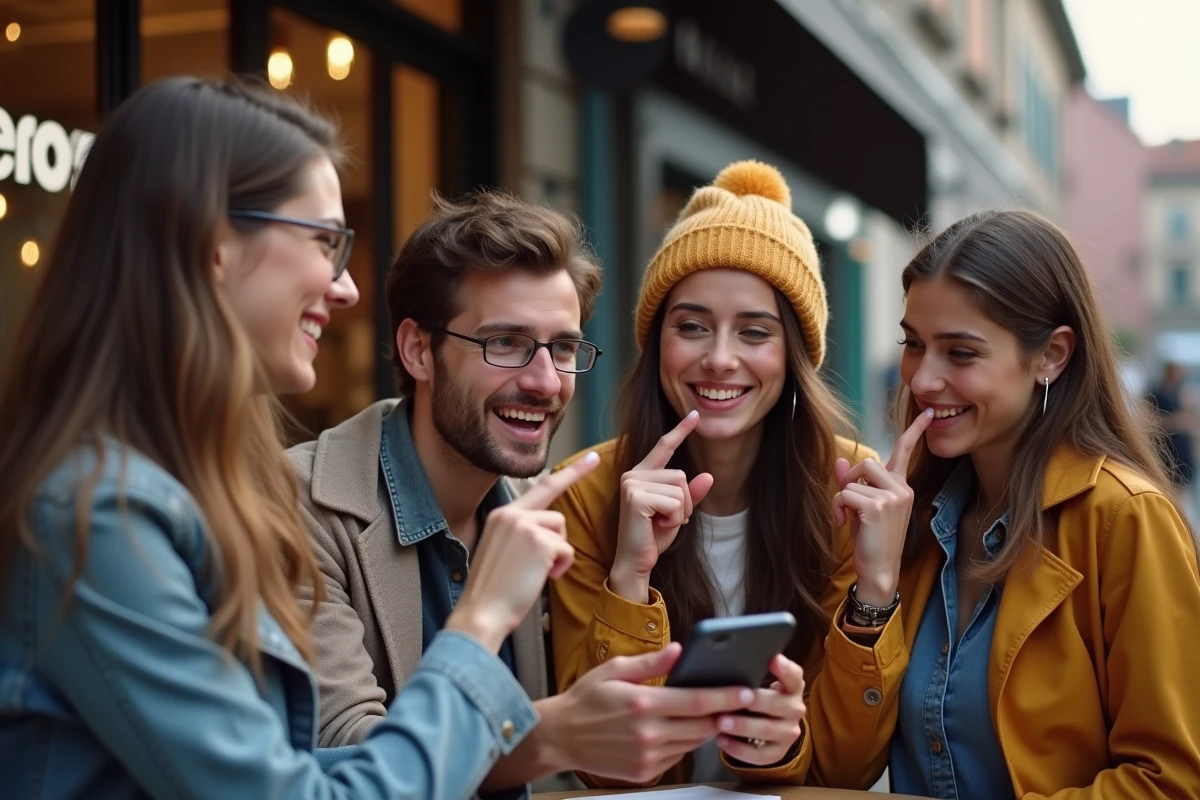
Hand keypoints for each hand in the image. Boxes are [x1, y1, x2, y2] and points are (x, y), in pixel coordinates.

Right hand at [446, 452, 599, 650]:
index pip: (540, 488)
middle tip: (580, 495)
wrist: (481, 613)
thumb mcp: (502, 551)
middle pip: (556, 514)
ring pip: (561, 531)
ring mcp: (524, 524)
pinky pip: (565, 549)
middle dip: (561, 537)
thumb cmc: (494, 591)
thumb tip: (550, 531)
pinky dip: (560, 567)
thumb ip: (522, 533)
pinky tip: (541, 578)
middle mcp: (511, 513)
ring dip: (557, 555)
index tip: (591, 459)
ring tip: (537, 573)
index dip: (570, 474)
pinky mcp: (538, 540)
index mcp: (501, 515)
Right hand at [542, 643, 754, 782]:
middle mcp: (648, 733)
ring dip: (706, 728)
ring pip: (693, 742)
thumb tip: (679, 651)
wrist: (561, 737)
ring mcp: (647, 756)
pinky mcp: (645, 771)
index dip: (726, 697)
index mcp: (643, 704)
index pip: (697, 701)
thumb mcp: (614, 670)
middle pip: (702, 725)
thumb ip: (650, 663)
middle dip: (723, 713)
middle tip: (737, 701)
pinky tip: (680, 728)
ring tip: (711, 712)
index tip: (745, 690)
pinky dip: (685, 742)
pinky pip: (677, 756)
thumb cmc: (586, 699)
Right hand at [610, 411, 714, 601]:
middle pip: (681, 475)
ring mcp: (632, 483)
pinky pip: (674, 502)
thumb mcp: (678, 513)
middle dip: (684, 502)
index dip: (681, 430)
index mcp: (642, 474)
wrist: (636, 561)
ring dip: (680, 512)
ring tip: (660, 523)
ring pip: (680, 488)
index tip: (695, 414)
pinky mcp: (635, 496)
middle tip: (666, 519)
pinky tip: (657, 526)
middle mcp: (633, 474)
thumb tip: (709, 477)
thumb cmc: (653, 536)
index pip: (664, 446)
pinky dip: (674, 518)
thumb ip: (691, 494)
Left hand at [716, 654, 806, 766]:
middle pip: (777, 704)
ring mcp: (789, 733)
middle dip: (753, 702)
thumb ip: (752, 673)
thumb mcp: (761, 682)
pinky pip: (760, 755)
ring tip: (720, 722)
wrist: (772, 725)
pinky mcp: (779, 753)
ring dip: (742, 726)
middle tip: (730, 700)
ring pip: (767, 730)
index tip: (773, 659)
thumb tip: (728, 663)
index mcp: (792, 687)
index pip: (794, 676)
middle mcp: (795, 709)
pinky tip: (722, 740)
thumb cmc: (760, 696)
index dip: (784, 668)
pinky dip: (739, 749)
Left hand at [832, 409, 932, 605]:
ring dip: (842, 498)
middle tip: (847, 503)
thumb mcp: (861, 508)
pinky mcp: (878, 507)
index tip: (926, 412)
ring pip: (853, 480)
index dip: (914, 431)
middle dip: (850, 480)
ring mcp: (892, 497)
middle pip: (867, 463)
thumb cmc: (871, 541)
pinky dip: (837, 508)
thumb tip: (839, 460)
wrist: (879, 571)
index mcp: (901, 487)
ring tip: (847, 518)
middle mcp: (901, 489)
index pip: (906, 452)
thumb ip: (852, 483)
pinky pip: (845, 494)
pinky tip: (844, 524)